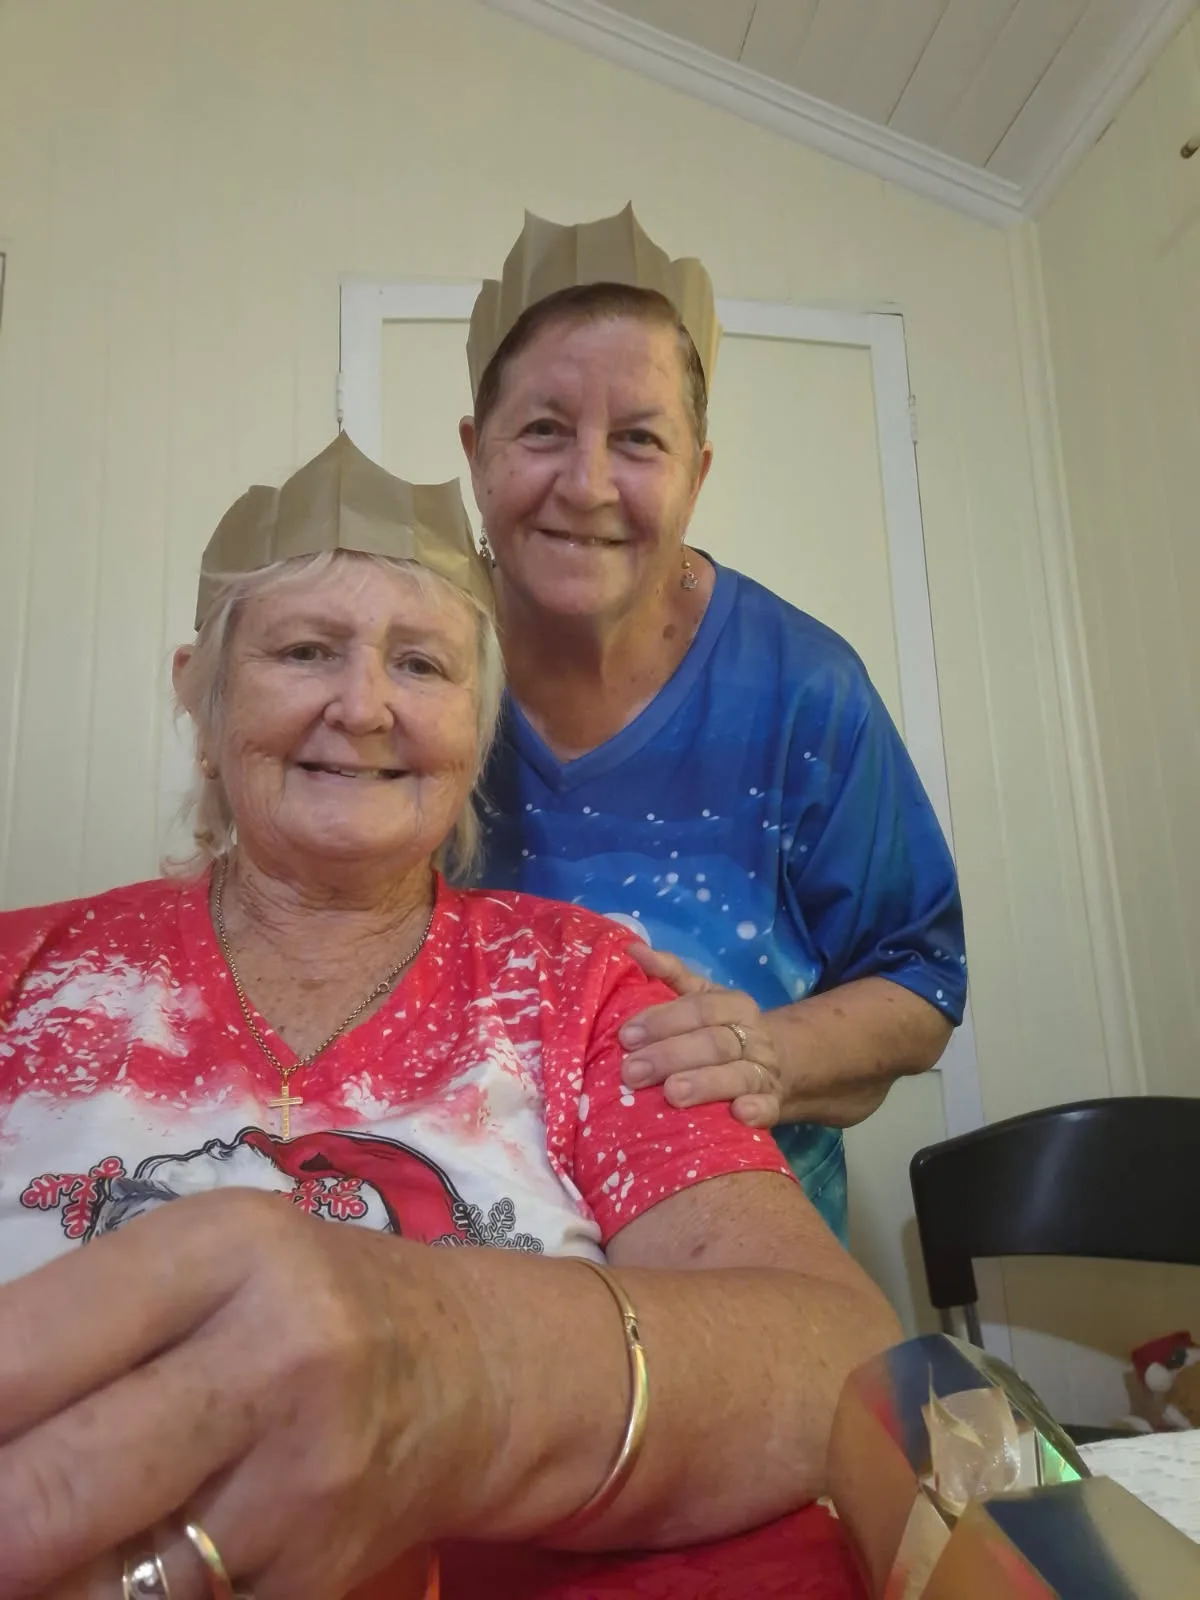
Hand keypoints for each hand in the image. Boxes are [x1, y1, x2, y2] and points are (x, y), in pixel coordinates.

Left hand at [0, 1189, 482, 1599]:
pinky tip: (143, 1562)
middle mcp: (272, 1354)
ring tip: (64, 1538)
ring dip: (53, 1577)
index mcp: (218, 1249)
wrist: (469, 1371)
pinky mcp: (320, 1580)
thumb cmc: (301, 1302)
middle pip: (42, 1495)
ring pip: (95, 1591)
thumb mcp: (199, 1266)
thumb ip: (75, 1330)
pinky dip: (134, 1599)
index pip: (15, 1355)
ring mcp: (303, 1480)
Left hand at [620, 946, 782, 1128]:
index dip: (663, 1021)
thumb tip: (631, 948)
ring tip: (671, 1094)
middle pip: (714, 1043)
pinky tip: (738, 1114)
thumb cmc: (719, 1028)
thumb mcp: (699, 998)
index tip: (626, 1037)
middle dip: (671, 1056)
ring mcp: (766, 1071)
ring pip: (739, 1075)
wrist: (770, 1063)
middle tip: (632, 1072)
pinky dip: (756, 1110)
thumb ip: (669, 974)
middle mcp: (753, 1036)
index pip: (700, 1008)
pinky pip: (769, 1107)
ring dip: (705, 1084)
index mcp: (734, 1005)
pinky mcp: (773, 1103)